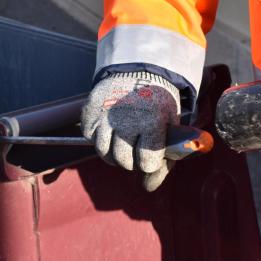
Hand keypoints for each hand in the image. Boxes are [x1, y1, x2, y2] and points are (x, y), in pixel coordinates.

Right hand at [81, 72, 180, 190]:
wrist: (139, 72)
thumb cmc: (157, 105)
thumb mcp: (169, 129)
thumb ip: (164, 160)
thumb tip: (148, 188)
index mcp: (152, 123)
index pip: (146, 163)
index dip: (149, 162)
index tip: (151, 152)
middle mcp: (127, 119)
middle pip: (123, 161)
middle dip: (130, 160)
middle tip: (135, 147)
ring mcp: (106, 115)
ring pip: (104, 153)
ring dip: (113, 152)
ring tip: (122, 141)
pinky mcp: (91, 111)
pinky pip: (90, 138)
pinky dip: (99, 137)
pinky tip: (110, 128)